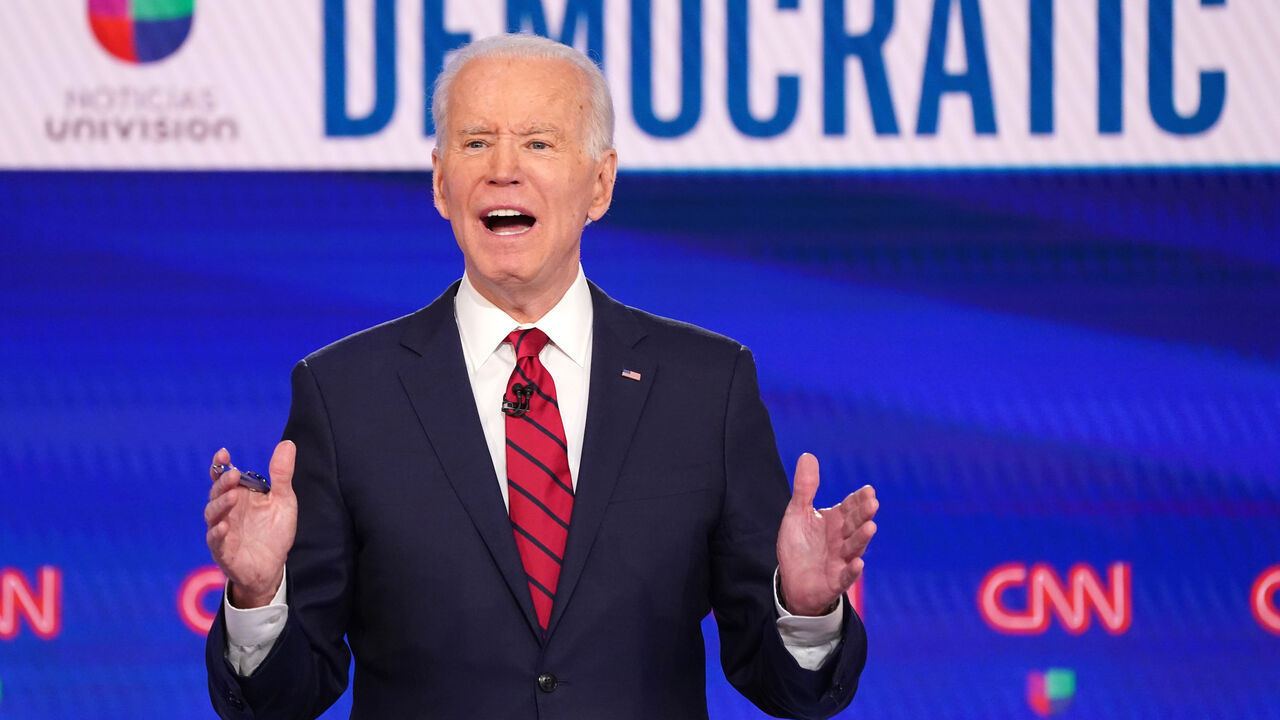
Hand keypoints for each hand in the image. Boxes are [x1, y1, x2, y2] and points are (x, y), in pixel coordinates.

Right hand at [205, 441, 297, 607]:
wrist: (272, 566)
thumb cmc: (273, 531)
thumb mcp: (283, 500)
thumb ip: (282, 474)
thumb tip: (287, 443)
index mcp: (239, 496)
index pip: (224, 477)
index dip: (220, 465)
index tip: (223, 453)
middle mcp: (227, 511)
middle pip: (217, 493)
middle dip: (222, 483)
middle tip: (233, 475)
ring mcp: (222, 531)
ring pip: (213, 515)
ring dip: (220, 505)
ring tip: (231, 497)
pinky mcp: (223, 551)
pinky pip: (215, 541)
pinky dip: (217, 533)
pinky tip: (223, 526)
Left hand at [776, 453, 877, 615]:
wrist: (792, 580)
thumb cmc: (800, 545)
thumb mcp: (798, 513)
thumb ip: (805, 488)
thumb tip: (808, 455)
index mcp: (836, 521)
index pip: (850, 507)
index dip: (858, 499)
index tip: (868, 490)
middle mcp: (842, 539)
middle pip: (855, 524)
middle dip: (863, 514)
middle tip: (872, 503)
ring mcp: (841, 560)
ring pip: (854, 548)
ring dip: (862, 538)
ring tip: (870, 527)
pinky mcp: (836, 580)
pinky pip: (846, 576)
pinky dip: (853, 571)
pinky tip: (858, 563)